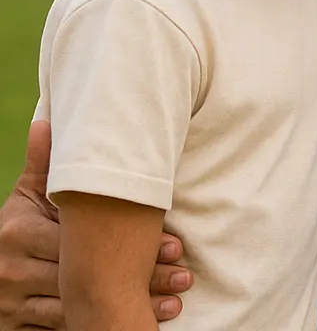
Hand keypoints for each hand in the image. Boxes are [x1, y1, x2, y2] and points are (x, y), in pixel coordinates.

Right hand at [0, 122, 192, 328]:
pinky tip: (139, 324)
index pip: (86, 240)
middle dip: (142, 278)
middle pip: (89, 276)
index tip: (176, 245)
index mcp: (17, 231)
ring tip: (175, 302)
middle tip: (185, 275)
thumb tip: (48, 120)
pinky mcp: (15, 326)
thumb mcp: (29, 197)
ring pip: (81, 309)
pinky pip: (64, 330)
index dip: (133, 245)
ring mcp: (11, 302)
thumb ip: (44, 166)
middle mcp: (11, 268)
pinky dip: (102, 327)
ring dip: (132, 307)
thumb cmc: (21, 227)